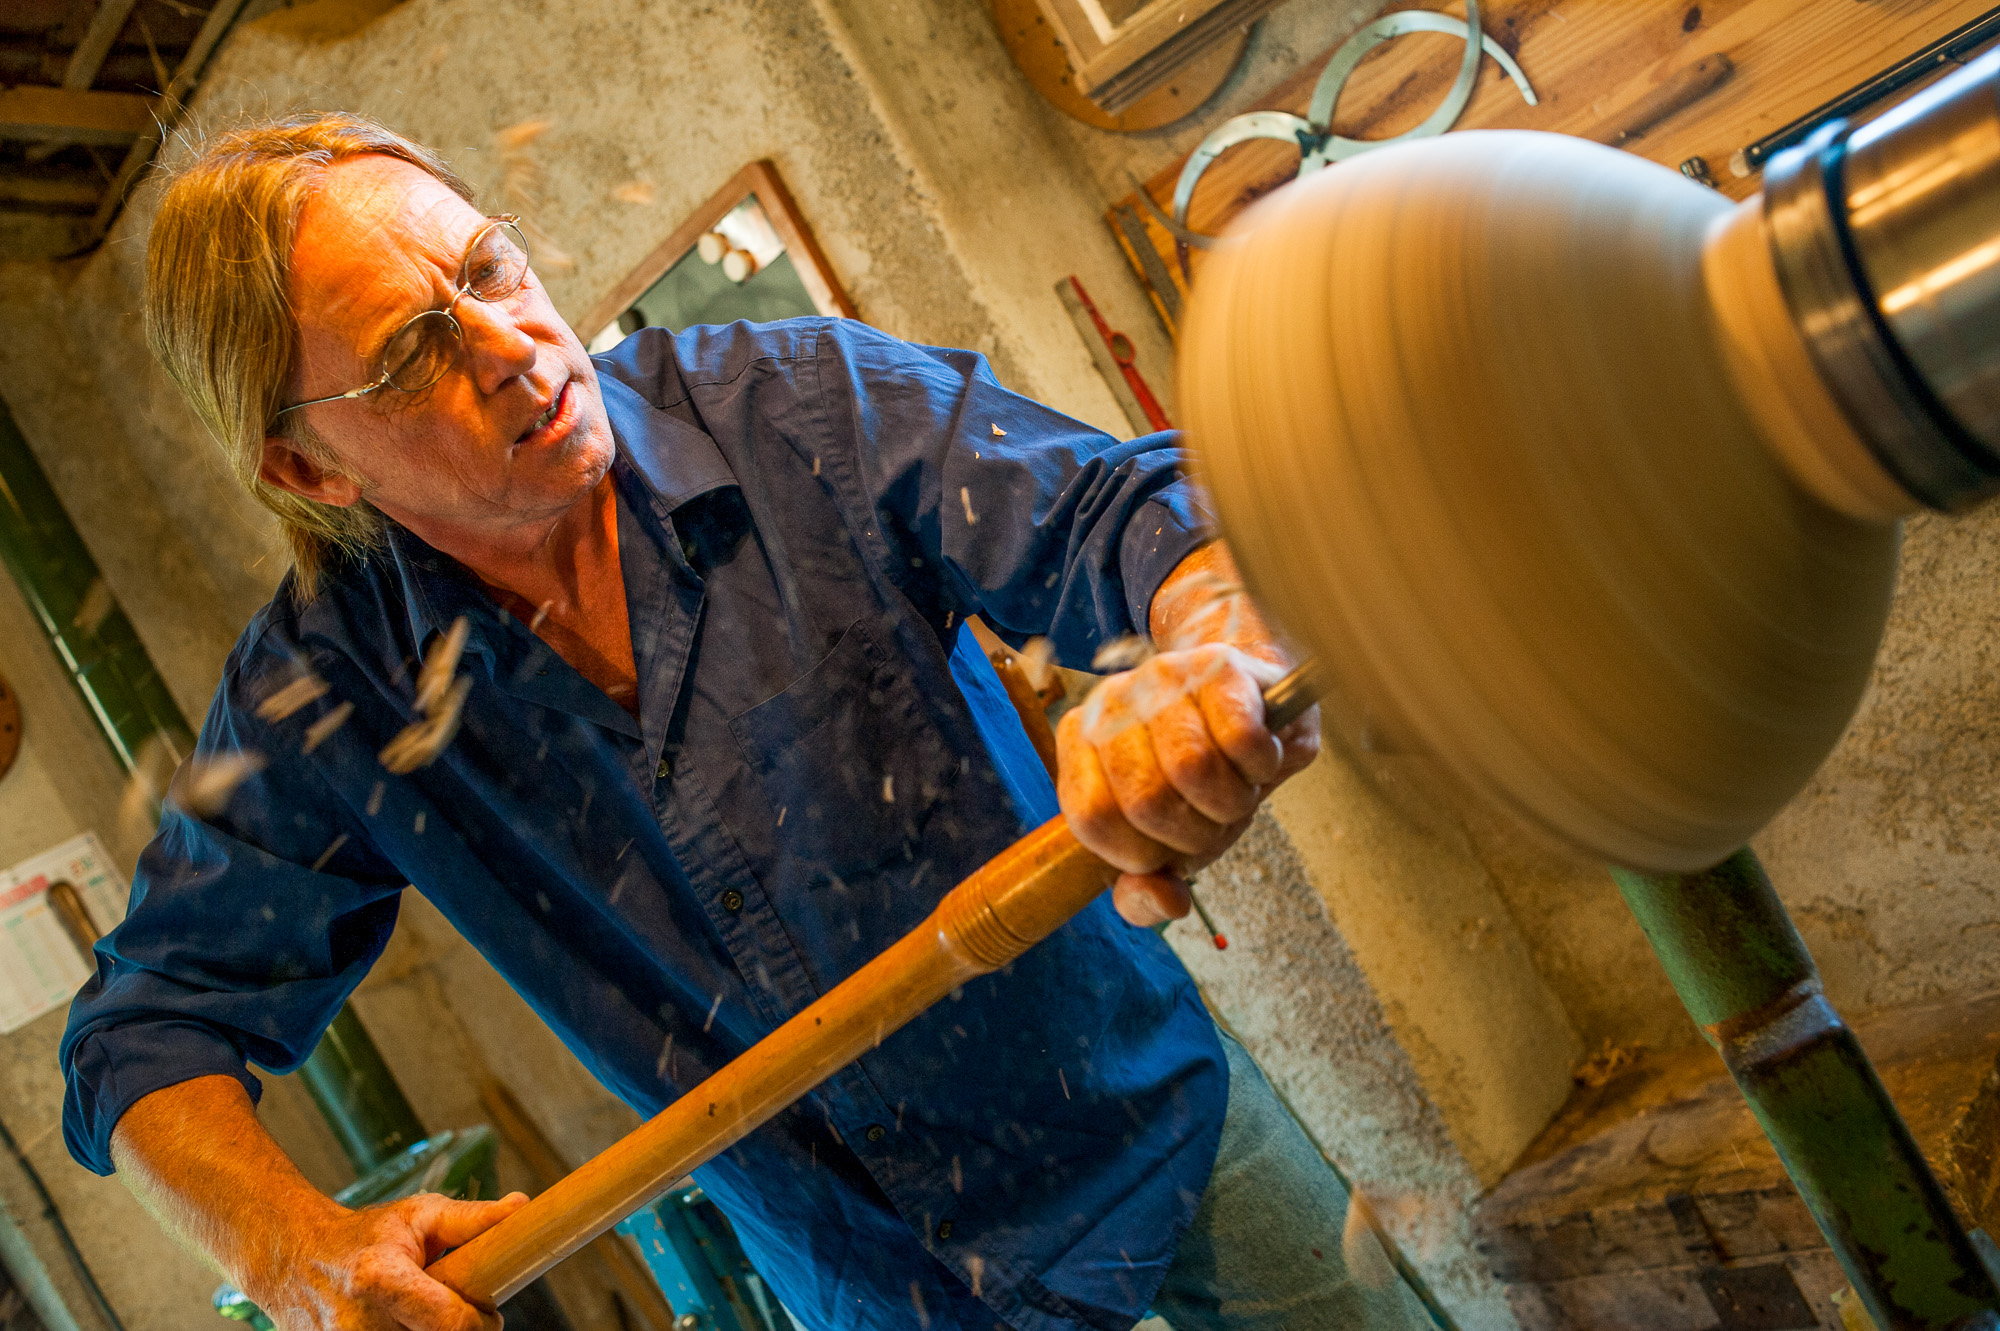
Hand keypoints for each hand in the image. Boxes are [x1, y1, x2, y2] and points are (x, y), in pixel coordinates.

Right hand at [240, 1190, 527, 1330]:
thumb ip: (471, 1220)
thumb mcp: (417, 1216)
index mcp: (381, 1281)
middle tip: (451, 1311)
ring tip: (420, 1315)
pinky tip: (402, 1324)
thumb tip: (520, 1208)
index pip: (452, 1325)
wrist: (294, 1261)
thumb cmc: (364, 1238)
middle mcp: (359, 1326)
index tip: (486, 1313)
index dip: (481, 1323)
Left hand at [1058, 640, 1318, 926]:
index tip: (1169, 846)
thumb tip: (1165, 902)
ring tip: (1237, 787)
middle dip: (1196, 832)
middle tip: (1213, 816)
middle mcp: (1110, 703)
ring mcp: (1162, 677)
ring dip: (1232, 801)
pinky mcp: (1217, 666)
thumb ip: (1146, 891)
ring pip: (1193, 768)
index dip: (1141, 853)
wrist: (1254, 705)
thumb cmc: (1204, 776)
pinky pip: (1241, 738)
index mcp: (1079, 744)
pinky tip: (1259, 759)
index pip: (1092, 818)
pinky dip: (1261, 766)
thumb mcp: (1167, 843)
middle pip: (1146, 800)